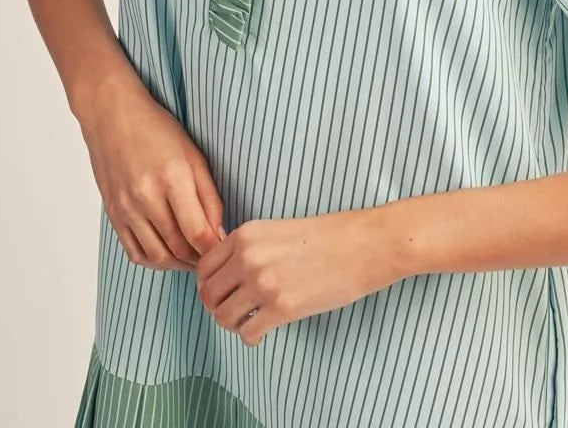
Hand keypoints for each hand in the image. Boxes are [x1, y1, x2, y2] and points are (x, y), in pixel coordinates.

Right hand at [78, 78, 224, 270]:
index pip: (198, 231)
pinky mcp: (113, 214)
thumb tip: (219, 234)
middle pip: (178, 247)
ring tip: (193, 258)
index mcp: (173, 177)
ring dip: (179, 264)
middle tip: (214, 258)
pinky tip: (168, 254)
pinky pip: (135, 253)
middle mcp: (146, 196)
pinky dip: (155, 261)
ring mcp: (126, 208)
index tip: (225, 251)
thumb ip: (209, 196)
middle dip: (200, 259)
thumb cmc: (157, 130)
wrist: (112, 117)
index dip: (215, 249)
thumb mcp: (194, 155)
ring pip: (157, 256)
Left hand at [195, 206, 396, 345]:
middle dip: (218, 307)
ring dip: (233, 324)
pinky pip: (246, 334)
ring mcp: (263, 284)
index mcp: (246, 235)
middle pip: (208, 294)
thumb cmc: (327, 237)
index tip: (222, 291)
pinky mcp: (281, 308)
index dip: (210, 283)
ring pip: (223, 317)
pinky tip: (264, 330)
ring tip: (250, 321)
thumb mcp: (278, 231)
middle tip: (234, 311)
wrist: (363, 245)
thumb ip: (250, 249)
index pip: (204, 266)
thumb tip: (227, 276)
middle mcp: (248, 258)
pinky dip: (251, 337)